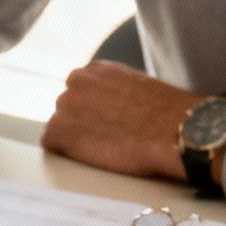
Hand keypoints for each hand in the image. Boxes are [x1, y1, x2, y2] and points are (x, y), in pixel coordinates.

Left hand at [40, 61, 204, 181]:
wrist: (173, 131)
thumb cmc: (165, 115)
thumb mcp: (138, 88)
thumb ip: (114, 92)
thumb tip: (107, 108)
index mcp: (97, 69)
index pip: (79, 92)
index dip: (92, 112)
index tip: (106, 123)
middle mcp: (75, 81)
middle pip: (67, 109)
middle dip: (81, 124)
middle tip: (106, 138)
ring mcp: (64, 105)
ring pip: (60, 127)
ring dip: (76, 139)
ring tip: (105, 147)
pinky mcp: (59, 131)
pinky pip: (52, 145)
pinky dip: (67, 153)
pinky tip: (92, 156)